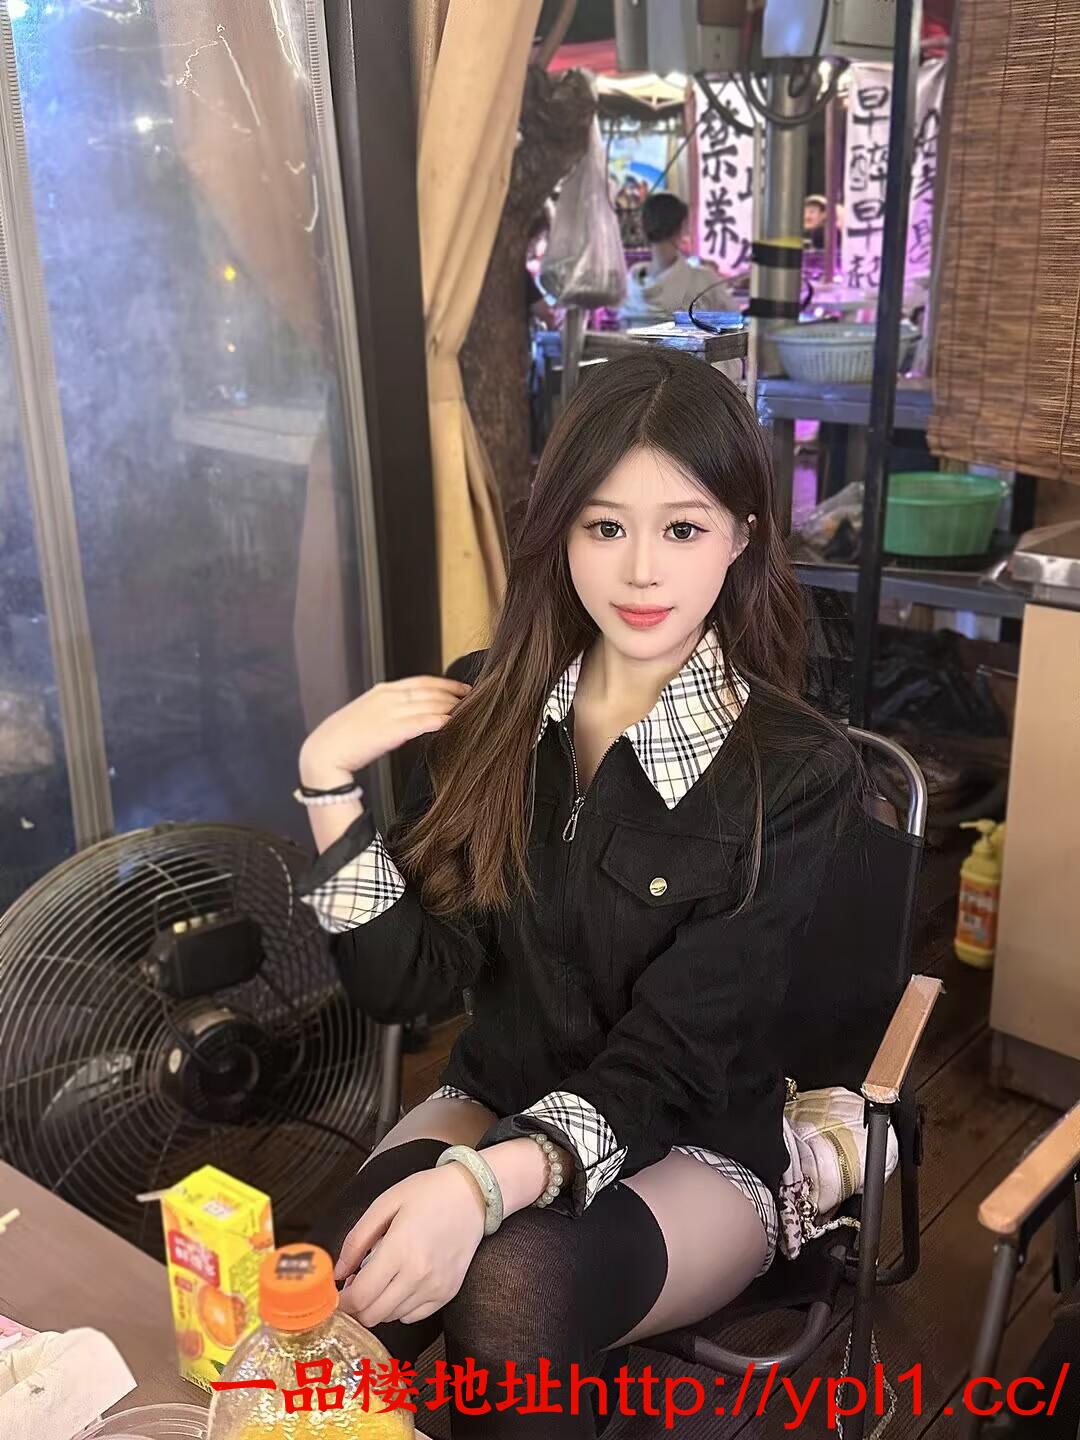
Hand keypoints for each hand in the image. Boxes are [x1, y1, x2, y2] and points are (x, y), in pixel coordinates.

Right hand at [300, 676, 470, 784]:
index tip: (463, 687)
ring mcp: (390, 713)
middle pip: (431, 691)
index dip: (446, 683)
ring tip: (470, 711)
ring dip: (452, 707)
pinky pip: (422, 722)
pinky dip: (439, 720)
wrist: (325, 752)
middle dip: (455, 694)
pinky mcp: (391, 731)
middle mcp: (388, 697)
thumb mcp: (368, 713)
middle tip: (474, 699)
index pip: (422, 681)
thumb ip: (389, 708)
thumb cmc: (345, 737)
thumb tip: (411, 712)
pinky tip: (452, 723)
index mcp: (383, 691)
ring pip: (430, 705)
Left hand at [335, 1164, 485, 1326]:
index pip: (361, 1297)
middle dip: (357, 1306)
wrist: (474, 1194)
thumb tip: (339, 1273)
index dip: (343, 1302)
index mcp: (400, 1250)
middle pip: (373, 1315)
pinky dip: (400, 1307)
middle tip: (357, 1284)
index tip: (337, 1293)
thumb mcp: (385, 1203)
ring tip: (381, 1278)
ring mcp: (435, 1288)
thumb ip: (357, 1239)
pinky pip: (413, 1316)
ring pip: (392, 1317)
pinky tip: (401, 1283)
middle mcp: (418, 1275)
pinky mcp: (447, 1294)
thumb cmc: (429, 1192)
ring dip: (378, 1305)